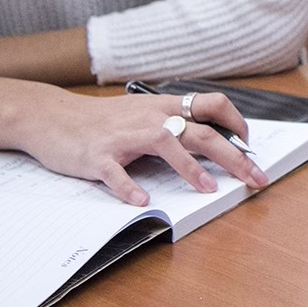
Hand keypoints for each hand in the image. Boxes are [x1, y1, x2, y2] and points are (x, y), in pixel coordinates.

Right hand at [20, 90, 265, 206]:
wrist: (51, 116)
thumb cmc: (101, 121)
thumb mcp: (142, 115)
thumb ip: (172, 125)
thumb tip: (211, 143)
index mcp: (163, 107)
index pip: (212, 104)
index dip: (237, 122)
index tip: (251, 144)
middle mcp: (149, 117)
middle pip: (201, 132)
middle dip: (234, 156)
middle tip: (256, 178)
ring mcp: (123, 136)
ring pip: (166, 143)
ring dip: (190, 168)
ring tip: (209, 189)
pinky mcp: (97, 155)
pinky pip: (116, 173)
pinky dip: (130, 187)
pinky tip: (143, 202)